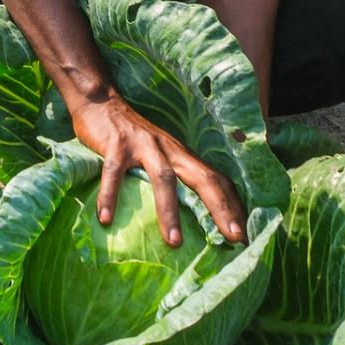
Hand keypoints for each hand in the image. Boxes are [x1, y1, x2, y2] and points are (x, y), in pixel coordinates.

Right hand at [68, 94, 246, 247]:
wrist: (101, 102)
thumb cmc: (131, 137)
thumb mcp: (158, 154)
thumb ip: (171, 176)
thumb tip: (184, 216)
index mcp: (183, 155)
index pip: (217, 180)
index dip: (233, 206)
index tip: (244, 236)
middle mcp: (170, 149)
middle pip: (203, 178)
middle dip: (220, 208)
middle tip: (234, 237)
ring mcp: (144, 145)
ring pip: (164, 178)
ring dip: (170, 212)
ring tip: (174, 242)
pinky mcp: (117, 144)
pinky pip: (114, 173)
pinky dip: (110, 196)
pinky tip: (105, 219)